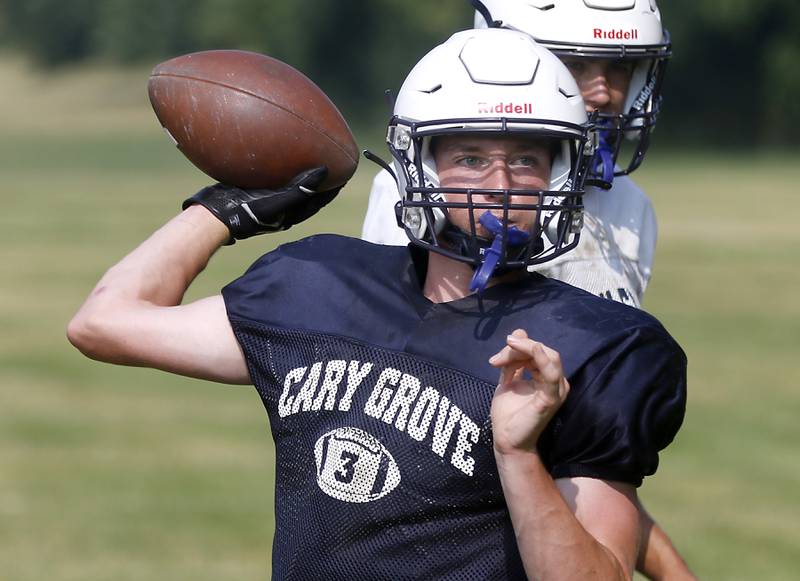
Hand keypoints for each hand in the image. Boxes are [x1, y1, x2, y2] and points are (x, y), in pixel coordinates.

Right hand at [182, 166, 340, 242]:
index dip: (333, 187)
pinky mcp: (254, 191)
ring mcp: (267, 199)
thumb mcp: (276, 201)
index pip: (319, 199)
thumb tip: (325, 171)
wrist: (215, 214)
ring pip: (290, 183)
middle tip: (331, 162)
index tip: (346, 173)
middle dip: (320, 178)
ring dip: (300, 171)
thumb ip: (301, 189)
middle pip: (307, 191)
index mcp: (291, 213)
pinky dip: (279, 166)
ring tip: (307, 154)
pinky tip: (276, 152)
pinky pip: (272, 176)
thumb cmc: (246, 212)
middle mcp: (281, 207)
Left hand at [489, 329, 569, 454]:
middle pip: (542, 350)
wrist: (506, 440)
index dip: (517, 348)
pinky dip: (542, 358)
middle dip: (518, 348)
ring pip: (547, 356)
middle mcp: (556, 382)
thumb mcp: (508, 379)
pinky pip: (552, 373)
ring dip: (525, 349)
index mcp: (547, 377)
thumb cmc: (508, 414)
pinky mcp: (551, 398)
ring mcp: (556, 390)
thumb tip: (519, 332)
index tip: (495, 360)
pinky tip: (533, 349)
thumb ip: (513, 359)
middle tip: (497, 360)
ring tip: (503, 356)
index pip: (537, 351)